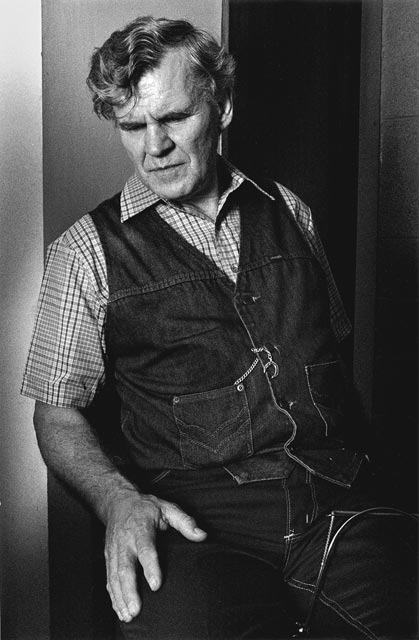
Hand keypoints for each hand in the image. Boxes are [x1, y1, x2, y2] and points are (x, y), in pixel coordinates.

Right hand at [104, 489, 206, 622]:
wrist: (118, 502)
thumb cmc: (146, 507)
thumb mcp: (167, 508)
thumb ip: (185, 522)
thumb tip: (202, 535)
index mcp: (140, 529)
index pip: (145, 549)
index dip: (151, 567)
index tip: (156, 585)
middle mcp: (125, 541)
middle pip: (125, 568)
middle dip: (130, 590)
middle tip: (136, 609)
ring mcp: (114, 550)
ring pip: (114, 576)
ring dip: (120, 597)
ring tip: (129, 615)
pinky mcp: (108, 557)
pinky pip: (109, 579)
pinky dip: (113, 596)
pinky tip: (120, 610)